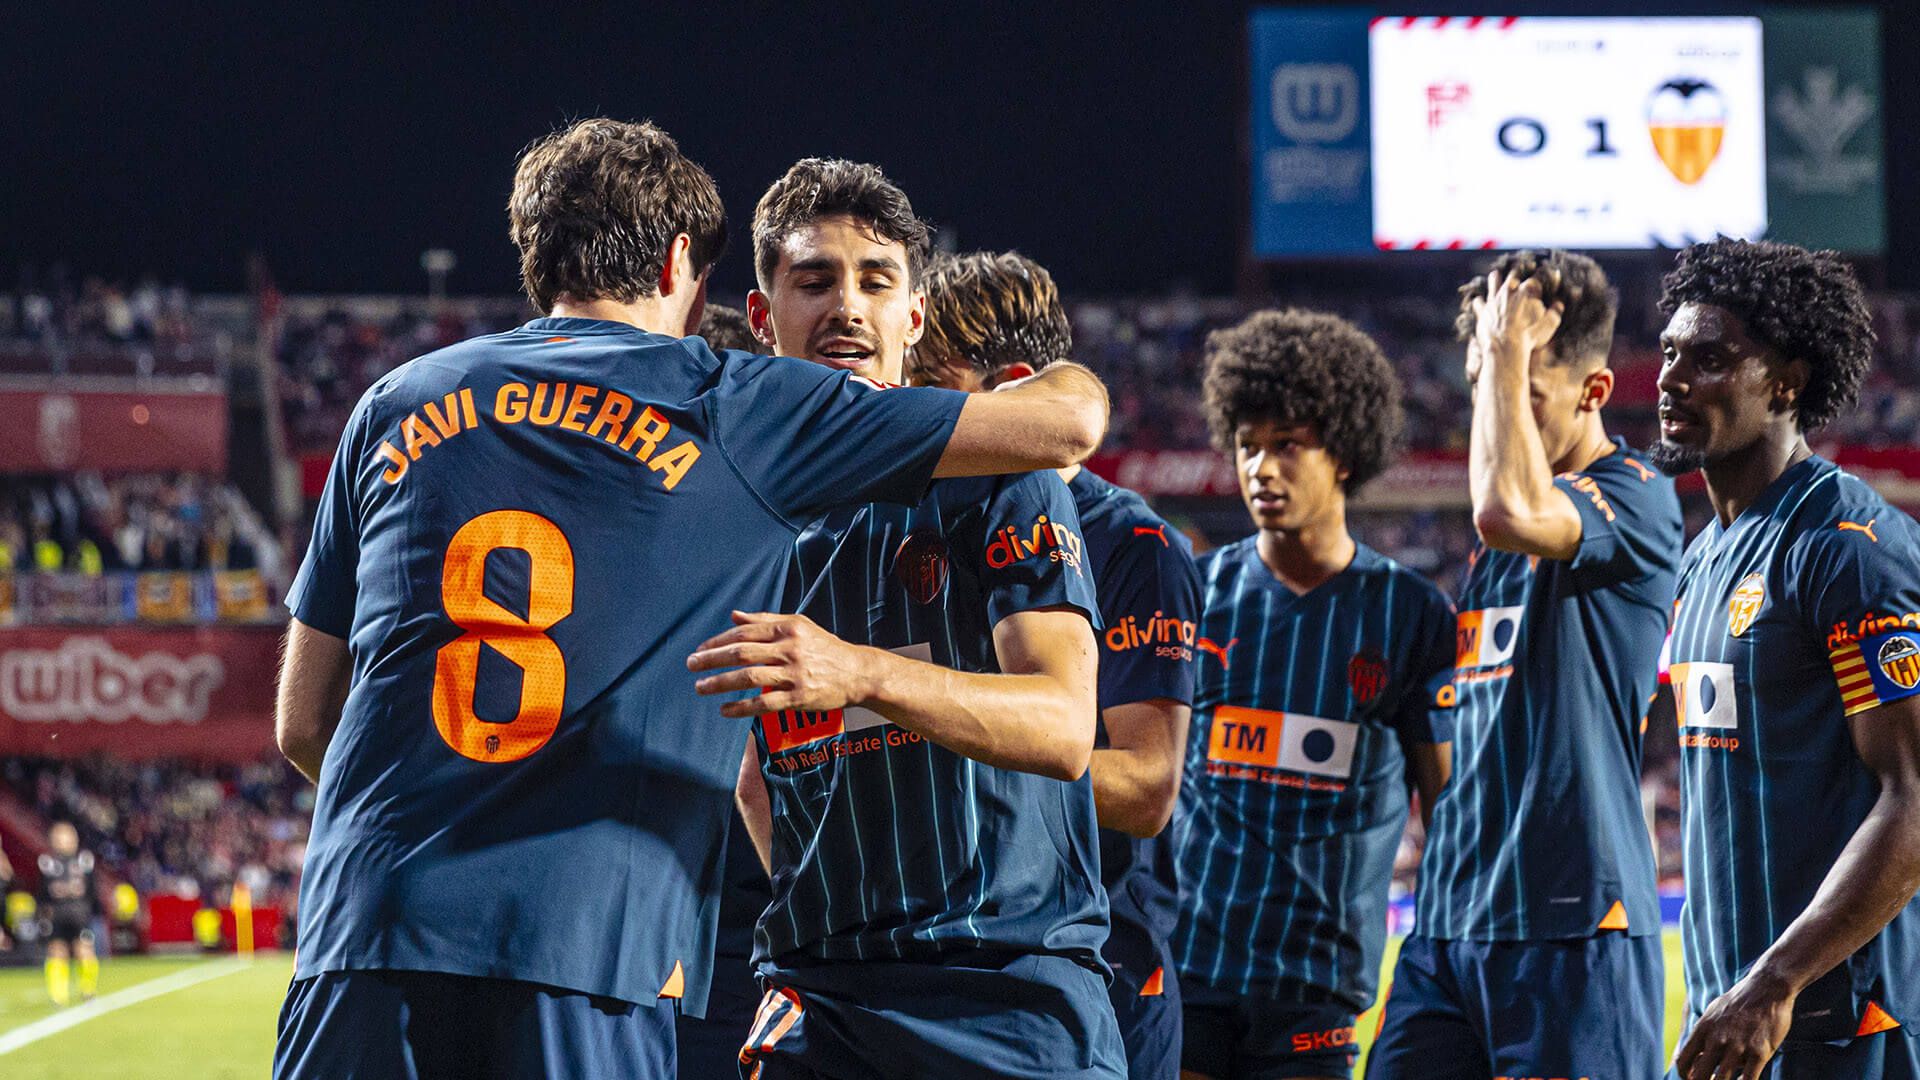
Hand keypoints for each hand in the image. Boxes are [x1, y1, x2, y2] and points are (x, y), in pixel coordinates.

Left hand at [688, 611, 877, 717]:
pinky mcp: (800, 698)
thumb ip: (765, 620)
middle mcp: (790, 650)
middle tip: (691, 665)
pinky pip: (765, 704)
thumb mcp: (799, 625)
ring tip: (700, 687)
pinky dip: (742, 707)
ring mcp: (795, 675)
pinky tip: (725, 710)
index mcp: (788, 629)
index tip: (700, 648)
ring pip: (750, 678)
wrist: (857, 672)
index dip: (719, 640)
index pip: (745, 633)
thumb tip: (734, 616)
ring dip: (721, 683)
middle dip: (712, 659)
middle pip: (742, 653)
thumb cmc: (824, 647)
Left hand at [1473, 268, 1563, 369]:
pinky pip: (1479, 302)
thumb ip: (1555, 313)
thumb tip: (1559, 304)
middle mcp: (1508, 293)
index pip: (1533, 282)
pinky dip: (1480, 301)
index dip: (1536, 283)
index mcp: (1525, 293)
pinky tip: (1479, 300)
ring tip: (1495, 274)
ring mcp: (1494, 300)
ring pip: (1494, 282)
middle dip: (1516, 275)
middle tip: (1517, 273)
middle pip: (1512, 277)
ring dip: (1495, 279)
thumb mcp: (1547, 327)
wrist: (1505, 348)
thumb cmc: (1528, 338)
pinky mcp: (1483, 311)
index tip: (1537, 284)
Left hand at [1673, 973, 1795, 1079]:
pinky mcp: (1759, 1052)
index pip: (1683, 1061)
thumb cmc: (1739, 1003)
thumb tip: (1695, 1059)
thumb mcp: (1712, 1014)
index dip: (1685, 1076)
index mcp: (1702, 1029)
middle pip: (1700, 1076)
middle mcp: (1717, 1039)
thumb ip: (1703, 1036)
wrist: (1767, 988)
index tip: (1692, 1079)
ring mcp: (1738, 1047)